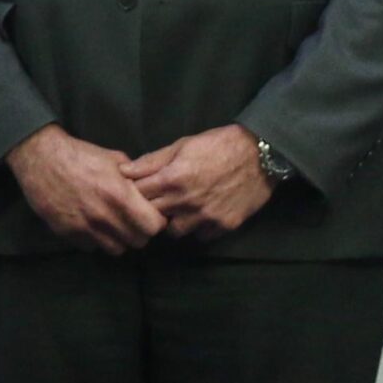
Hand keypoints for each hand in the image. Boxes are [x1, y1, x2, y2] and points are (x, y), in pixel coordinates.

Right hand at [5, 124, 165, 253]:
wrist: (39, 157)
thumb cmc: (79, 154)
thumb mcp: (113, 158)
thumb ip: (134, 178)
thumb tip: (149, 191)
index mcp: (119, 196)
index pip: (154, 226)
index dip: (155, 220)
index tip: (149, 213)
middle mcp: (104, 216)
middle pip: (138, 241)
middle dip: (138, 231)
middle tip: (131, 219)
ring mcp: (85, 227)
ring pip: (117, 249)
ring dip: (118, 238)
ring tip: (112, 224)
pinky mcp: (68, 232)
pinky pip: (92, 246)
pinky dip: (95, 239)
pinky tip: (91, 224)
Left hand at [121, 125, 275, 239]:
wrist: (259, 155)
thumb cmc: (216, 145)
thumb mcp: (181, 146)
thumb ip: (152, 161)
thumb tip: (123, 171)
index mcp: (172, 179)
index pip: (138, 195)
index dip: (134, 193)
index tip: (136, 191)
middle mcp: (186, 202)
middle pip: (153, 216)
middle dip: (150, 209)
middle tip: (155, 202)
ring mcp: (206, 217)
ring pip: (175, 232)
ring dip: (173, 222)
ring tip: (177, 211)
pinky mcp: (225, 226)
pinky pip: (201, 236)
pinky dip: (197, 228)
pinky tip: (199, 216)